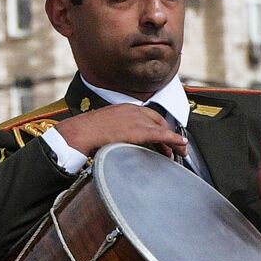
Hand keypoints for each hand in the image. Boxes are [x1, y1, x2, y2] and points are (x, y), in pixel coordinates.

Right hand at [53, 104, 186, 159]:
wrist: (80, 133)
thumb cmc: (84, 132)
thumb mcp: (101, 125)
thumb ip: (112, 128)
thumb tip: (113, 137)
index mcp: (123, 108)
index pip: (148, 115)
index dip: (158, 127)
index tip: (161, 137)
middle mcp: (133, 111)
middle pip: (158, 121)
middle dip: (168, 134)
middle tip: (172, 148)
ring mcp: (138, 120)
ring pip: (163, 128)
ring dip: (172, 141)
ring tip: (177, 152)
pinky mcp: (141, 131)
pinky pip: (163, 135)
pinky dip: (174, 140)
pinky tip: (180, 146)